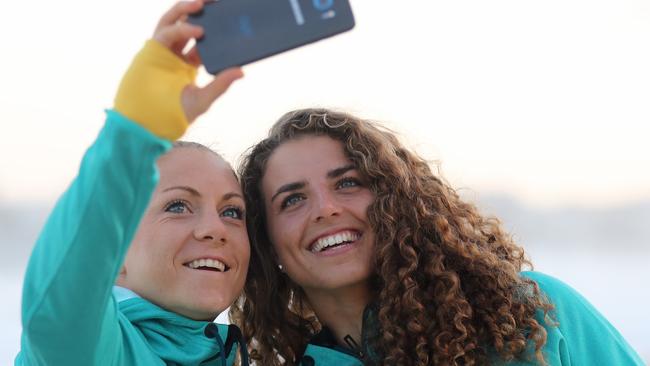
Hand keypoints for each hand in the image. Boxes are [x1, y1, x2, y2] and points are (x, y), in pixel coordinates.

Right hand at [153, 0, 243, 122]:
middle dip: (199, 8)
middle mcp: (175, 52)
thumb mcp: (204, 99)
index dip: (213, 25)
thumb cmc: (175, 114)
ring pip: (173, 20)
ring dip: (186, 9)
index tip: (227, 14)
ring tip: (202, 3)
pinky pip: (166, 32)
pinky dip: (181, 28)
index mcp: (187, 61)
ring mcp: (163, 50)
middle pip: (186, 22)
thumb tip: (241, 71)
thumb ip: (220, 84)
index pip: (201, 37)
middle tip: (216, 0)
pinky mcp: (152, 51)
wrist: (149, 124)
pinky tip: (198, 30)